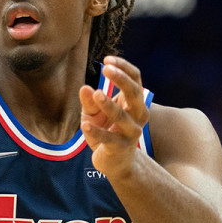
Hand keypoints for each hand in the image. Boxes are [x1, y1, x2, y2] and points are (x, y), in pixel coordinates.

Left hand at [79, 55, 148, 178]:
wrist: (114, 163)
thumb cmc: (106, 131)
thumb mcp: (93, 114)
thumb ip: (89, 102)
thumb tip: (84, 87)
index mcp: (133, 102)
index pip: (135, 78)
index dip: (124, 67)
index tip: (107, 60)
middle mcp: (137, 115)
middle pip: (135, 92)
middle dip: (121, 79)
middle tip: (106, 68)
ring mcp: (131, 132)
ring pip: (123, 116)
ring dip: (109, 105)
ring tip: (96, 94)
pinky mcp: (121, 148)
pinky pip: (109, 138)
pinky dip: (97, 132)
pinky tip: (85, 125)